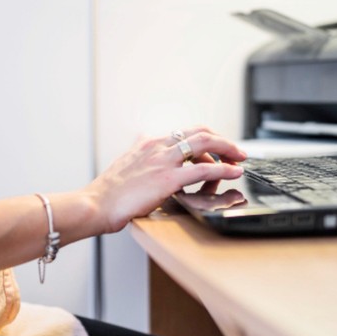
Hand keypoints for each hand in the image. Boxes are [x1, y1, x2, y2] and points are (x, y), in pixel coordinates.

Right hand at [85, 126, 245, 232]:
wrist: (96, 204)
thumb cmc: (109, 194)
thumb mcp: (126, 167)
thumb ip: (142, 161)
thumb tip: (152, 168)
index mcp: (148, 143)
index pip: (183, 133)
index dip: (204, 140)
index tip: (214, 151)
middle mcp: (157, 146)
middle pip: (199, 132)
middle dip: (221, 139)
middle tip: (235, 150)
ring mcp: (163, 161)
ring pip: (205, 144)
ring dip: (228, 149)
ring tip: (240, 158)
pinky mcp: (168, 179)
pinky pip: (204, 171)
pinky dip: (224, 170)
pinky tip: (235, 173)